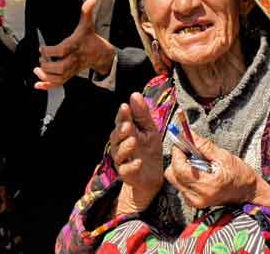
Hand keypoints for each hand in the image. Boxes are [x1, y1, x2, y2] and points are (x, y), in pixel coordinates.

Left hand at [33, 0, 115, 89]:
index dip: (51, 51)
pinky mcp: (70, 75)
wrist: (101, 55)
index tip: (42, 47)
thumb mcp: (88, 25)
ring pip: (59, 78)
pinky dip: (48, 86)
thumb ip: (87, 13)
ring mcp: (72, 69)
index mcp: (76, 46)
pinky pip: (59, 84)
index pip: (63, 50)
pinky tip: (38, 85)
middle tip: (41, 59)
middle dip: (48, 66)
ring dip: (46, 77)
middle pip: (62, 68)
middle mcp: (74, 59)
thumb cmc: (90, 39)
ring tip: (37, 70)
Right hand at [110, 93, 163, 213]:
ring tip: (133, 141)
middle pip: (116, 136)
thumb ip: (142, 114)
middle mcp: (120, 145)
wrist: (153, 176)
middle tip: (128, 125)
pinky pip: (126, 170)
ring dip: (125, 147)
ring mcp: (122, 160)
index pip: (121, 121)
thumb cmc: (149, 149)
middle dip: (121, 130)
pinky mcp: (127, 174)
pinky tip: (138, 162)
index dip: (122, 115)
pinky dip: (132, 166)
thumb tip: (134, 94)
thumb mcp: (150, 129)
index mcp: (126, 132)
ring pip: (118, 153)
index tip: (125, 107)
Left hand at [164, 132, 269, 208]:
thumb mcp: (224, 156)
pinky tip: (198, 172)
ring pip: (174, 179)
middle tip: (190, 151)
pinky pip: (180, 185)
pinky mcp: (193, 202)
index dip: (177, 152)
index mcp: (205, 185)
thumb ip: (204, 146)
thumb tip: (188, 134)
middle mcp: (196, 196)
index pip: (179, 168)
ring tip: (198, 163)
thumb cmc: (240, 175)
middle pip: (172, 174)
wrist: (248, 193)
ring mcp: (194, 201)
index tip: (182, 141)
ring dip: (181, 167)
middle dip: (178, 159)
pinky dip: (185, 175)